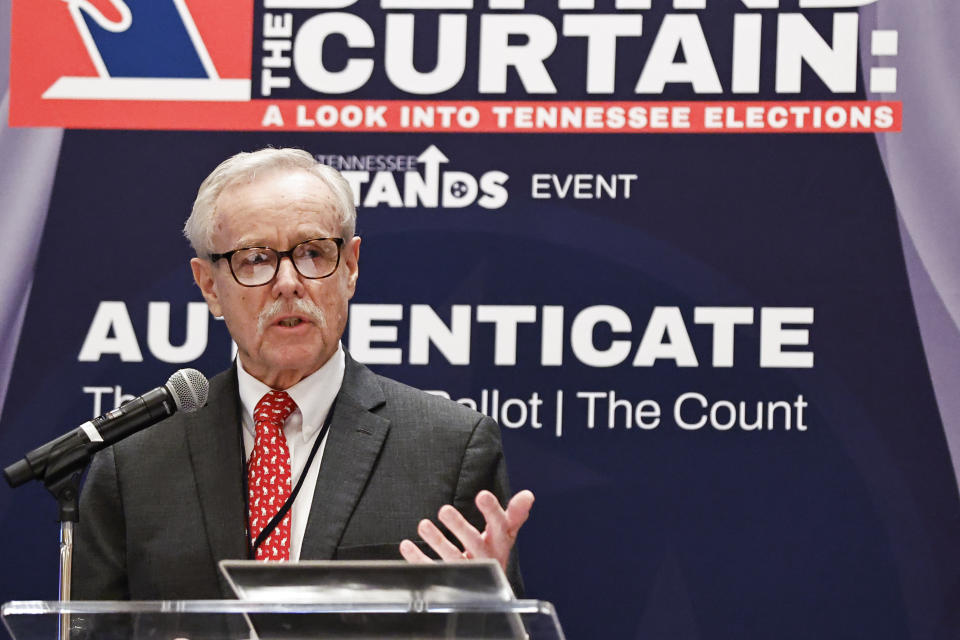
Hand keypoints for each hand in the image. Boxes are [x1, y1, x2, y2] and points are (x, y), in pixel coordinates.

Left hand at [399, 490, 533, 571]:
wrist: (490, 591)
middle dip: (460, 527)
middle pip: (474, 544)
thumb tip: (527, 495)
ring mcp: (466, 572)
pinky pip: (433, 570)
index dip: (492, 512)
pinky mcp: (449, 581)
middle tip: (444, 510)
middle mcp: (485, 559)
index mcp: (499, 545)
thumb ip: (515, 514)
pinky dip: (418, 559)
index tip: (482, 495)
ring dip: (437, 541)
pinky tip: (406, 546)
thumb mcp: (506, 534)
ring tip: (423, 525)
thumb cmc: (495, 553)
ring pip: (452, 558)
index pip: (499, 527)